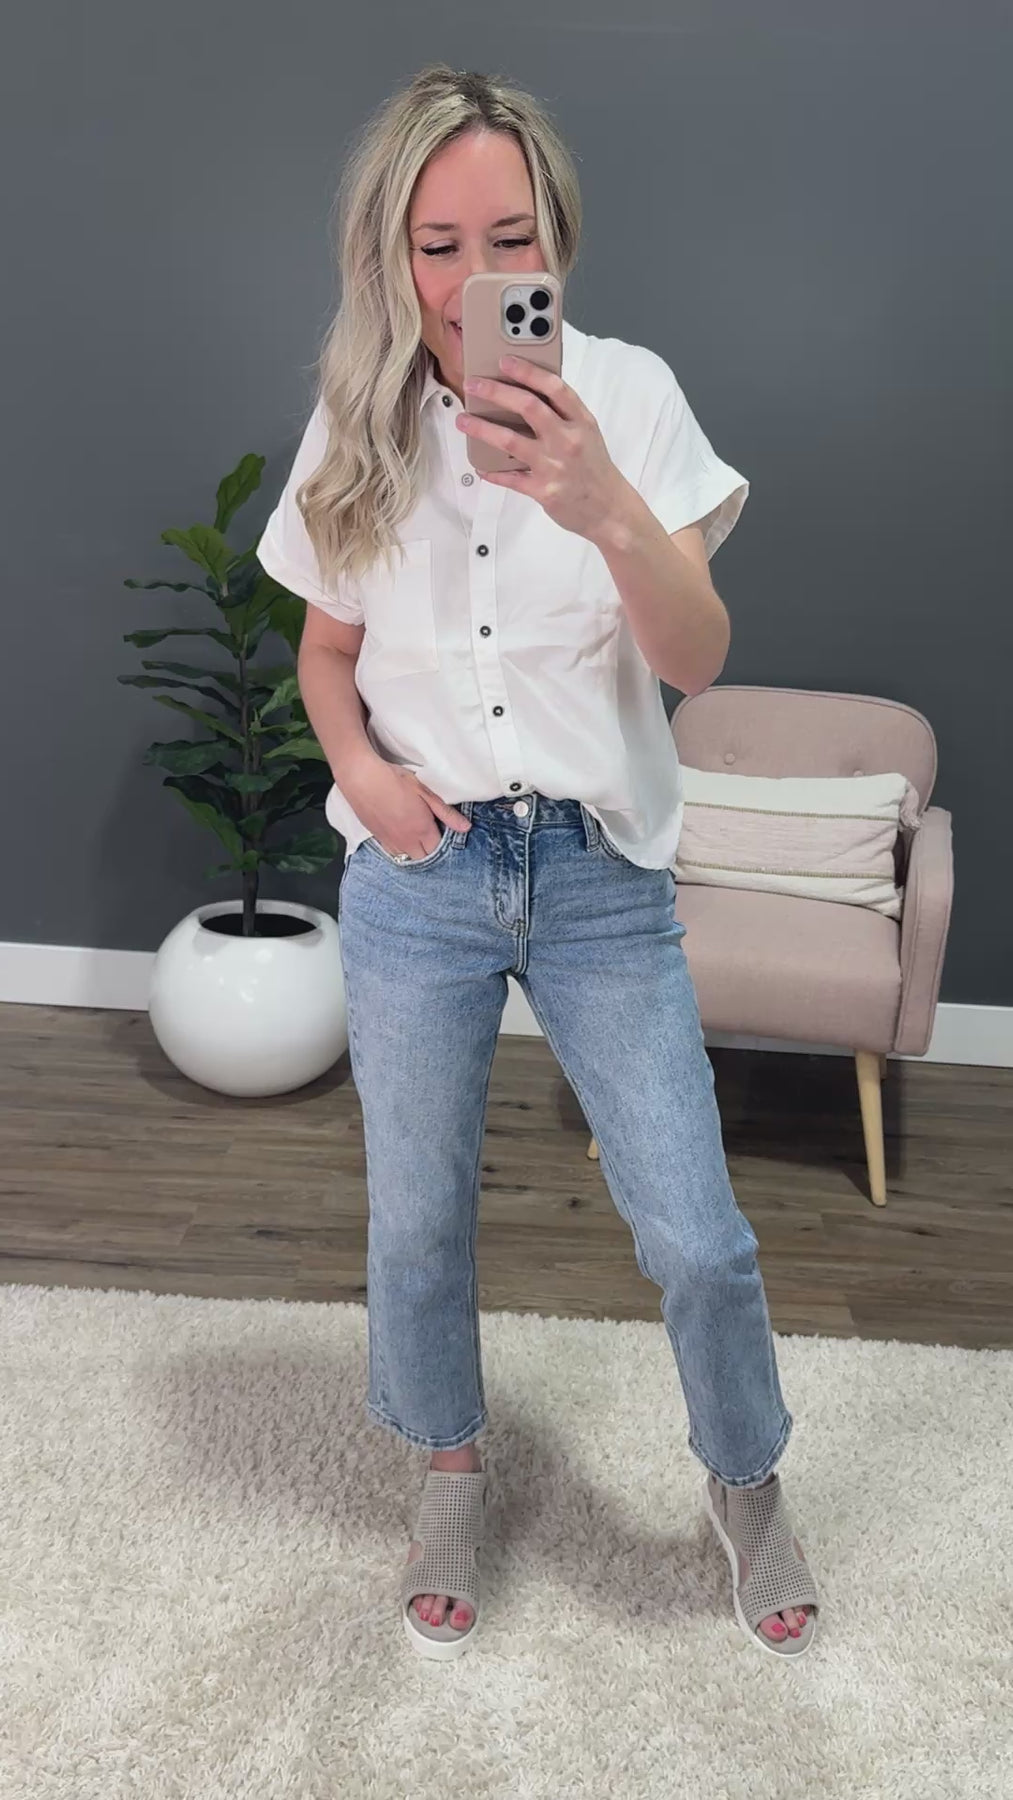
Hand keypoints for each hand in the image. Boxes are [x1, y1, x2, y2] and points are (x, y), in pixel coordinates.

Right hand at [341, 754, 470, 860]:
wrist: (361, 778)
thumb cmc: (393, 780)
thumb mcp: (424, 792)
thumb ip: (445, 813)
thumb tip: (465, 827)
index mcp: (422, 830)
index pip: (438, 849)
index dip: (444, 843)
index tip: (443, 831)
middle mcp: (406, 840)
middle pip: (424, 858)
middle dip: (430, 850)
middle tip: (432, 834)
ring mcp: (390, 841)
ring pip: (407, 857)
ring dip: (415, 852)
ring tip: (417, 836)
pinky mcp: (377, 838)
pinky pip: (392, 853)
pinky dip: (400, 849)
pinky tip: (401, 836)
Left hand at [457, 354, 628, 539]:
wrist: (610, 510)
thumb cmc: (594, 468)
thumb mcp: (588, 433)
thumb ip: (563, 414)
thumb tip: (527, 393)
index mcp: (581, 421)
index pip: (554, 387)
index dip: (527, 371)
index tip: (504, 361)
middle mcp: (568, 440)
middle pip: (528, 407)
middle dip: (495, 392)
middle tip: (472, 384)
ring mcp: (555, 466)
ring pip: (510, 440)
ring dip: (481, 428)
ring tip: (463, 420)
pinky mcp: (544, 491)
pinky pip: (510, 478)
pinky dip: (492, 472)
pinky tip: (479, 465)